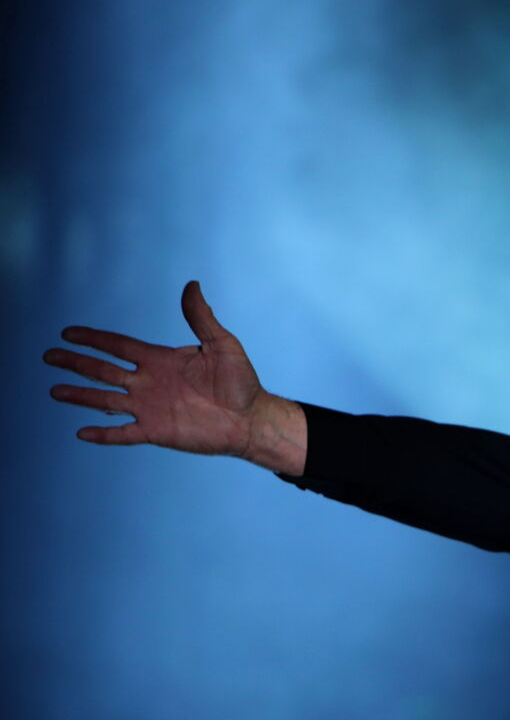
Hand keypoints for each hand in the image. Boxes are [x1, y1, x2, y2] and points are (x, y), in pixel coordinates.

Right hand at [44, 281, 306, 472]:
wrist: (251, 419)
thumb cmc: (241, 382)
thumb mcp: (222, 345)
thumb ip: (201, 318)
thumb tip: (192, 285)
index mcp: (161, 360)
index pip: (118, 346)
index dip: (93, 339)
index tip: (68, 333)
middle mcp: (150, 382)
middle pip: (103, 370)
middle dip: (76, 363)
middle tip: (48, 356)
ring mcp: (151, 407)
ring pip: (106, 400)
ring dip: (81, 395)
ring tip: (55, 390)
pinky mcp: (157, 431)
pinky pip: (124, 433)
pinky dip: (103, 434)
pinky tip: (81, 432)